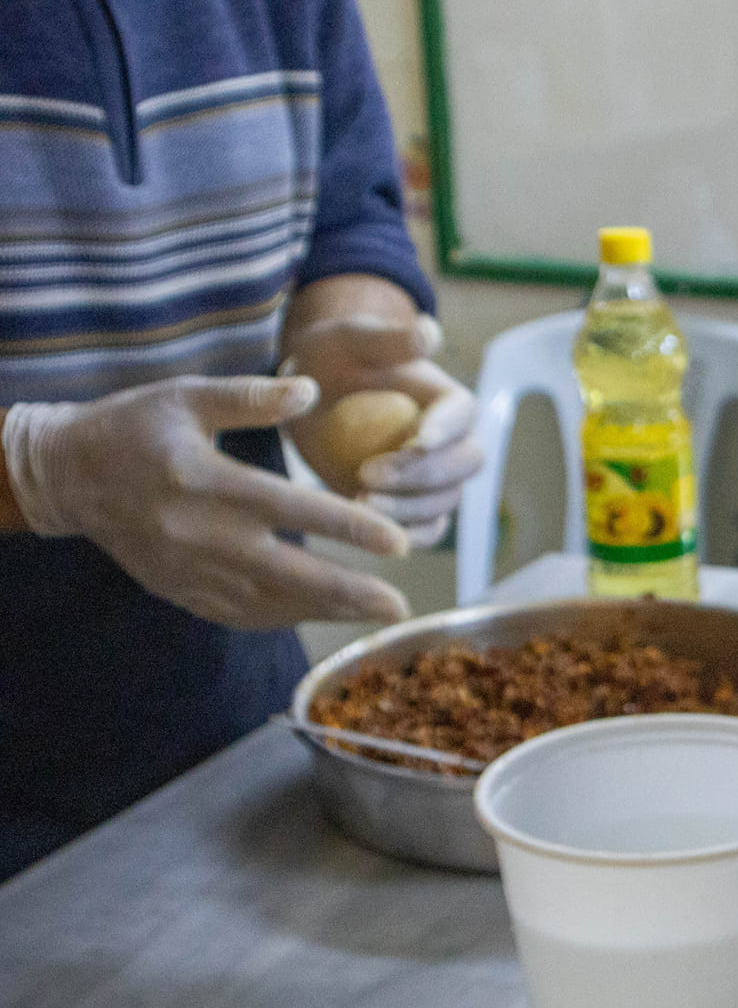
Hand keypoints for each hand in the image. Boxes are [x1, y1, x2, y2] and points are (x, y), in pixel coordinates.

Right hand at [1, 377, 410, 628]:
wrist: (67, 476)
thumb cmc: (134, 426)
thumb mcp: (185, 395)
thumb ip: (249, 396)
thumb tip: (313, 389)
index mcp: (204, 480)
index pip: (289, 510)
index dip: (347, 529)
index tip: (399, 544)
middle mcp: (196, 534)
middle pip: (286, 574)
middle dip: (348, 593)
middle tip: (399, 605)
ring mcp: (186, 570)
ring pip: (268, 604)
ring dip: (325, 612)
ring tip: (375, 612)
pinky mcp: (179, 591)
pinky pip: (240, 615)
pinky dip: (286, 617)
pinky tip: (323, 613)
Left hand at [283, 315, 483, 546]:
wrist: (308, 398)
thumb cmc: (330, 358)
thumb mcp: (349, 339)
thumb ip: (388, 338)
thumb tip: (429, 329)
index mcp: (450, 400)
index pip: (464, 414)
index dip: (446, 431)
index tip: (415, 441)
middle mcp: (453, 442)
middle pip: (464, 465)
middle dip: (423, 475)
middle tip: (368, 473)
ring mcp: (435, 479)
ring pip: (445, 502)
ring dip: (409, 508)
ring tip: (358, 500)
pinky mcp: (412, 508)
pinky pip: (426, 530)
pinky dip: (408, 535)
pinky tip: (371, 529)